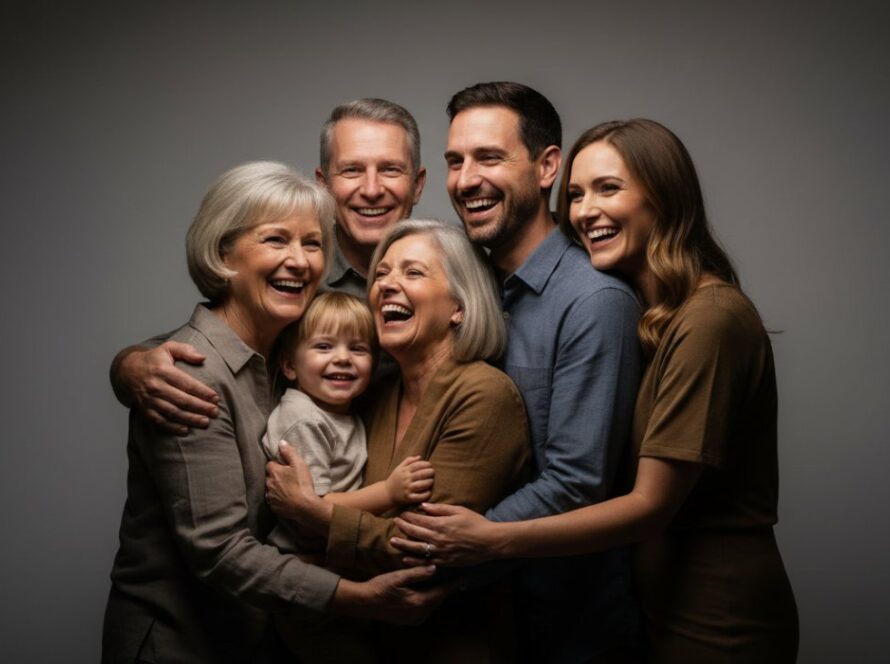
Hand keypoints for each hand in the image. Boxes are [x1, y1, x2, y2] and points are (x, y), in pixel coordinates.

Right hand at [117, 342, 217, 434]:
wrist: (127, 371)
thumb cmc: (154, 359)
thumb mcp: (168, 348)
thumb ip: (186, 350)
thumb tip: (202, 358)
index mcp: (163, 371)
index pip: (187, 383)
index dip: (203, 392)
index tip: (216, 398)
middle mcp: (155, 386)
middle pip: (181, 400)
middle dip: (200, 407)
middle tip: (215, 412)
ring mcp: (149, 399)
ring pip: (172, 412)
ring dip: (190, 419)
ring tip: (205, 422)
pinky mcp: (144, 410)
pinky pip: (159, 421)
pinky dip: (172, 427)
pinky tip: (186, 430)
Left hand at [265, 442, 331, 532]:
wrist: (304, 507)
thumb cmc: (302, 484)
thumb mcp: (299, 464)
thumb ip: (289, 452)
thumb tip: (281, 443)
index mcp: (273, 472)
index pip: (270, 464)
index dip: (278, 465)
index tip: (286, 467)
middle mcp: (268, 484)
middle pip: (269, 476)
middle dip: (276, 476)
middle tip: (288, 478)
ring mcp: (270, 496)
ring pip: (270, 488)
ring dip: (276, 488)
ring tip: (288, 489)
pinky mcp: (273, 507)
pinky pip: (273, 500)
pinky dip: (278, 498)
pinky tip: (287, 498)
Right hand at [330, 565, 448, 624]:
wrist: (363, 603)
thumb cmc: (379, 587)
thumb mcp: (398, 577)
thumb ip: (417, 573)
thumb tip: (435, 568)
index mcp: (419, 602)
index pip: (442, 591)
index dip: (454, 583)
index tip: (465, 576)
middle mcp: (419, 613)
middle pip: (439, 599)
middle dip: (447, 587)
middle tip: (455, 575)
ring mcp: (414, 618)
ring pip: (432, 604)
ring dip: (437, 593)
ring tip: (444, 581)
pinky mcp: (408, 620)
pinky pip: (425, 608)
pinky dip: (429, 599)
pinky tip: (427, 590)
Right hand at [385, 456, 434, 504]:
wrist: (386, 493)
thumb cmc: (395, 479)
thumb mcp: (399, 468)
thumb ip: (408, 461)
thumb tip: (420, 457)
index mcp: (404, 471)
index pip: (416, 465)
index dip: (425, 464)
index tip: (430, 465)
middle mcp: (406, 479)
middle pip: (420, 474)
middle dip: (429, 472)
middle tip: (433, 472)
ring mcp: (407, 489)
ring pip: (420, 485)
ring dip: (428, 482)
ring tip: (432, 481)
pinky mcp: (408, 498)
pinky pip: (419, 497)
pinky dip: (425, 494)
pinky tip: (429, 492)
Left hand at [391, 503, 498, 566]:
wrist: (490, 542)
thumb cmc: (476, 523)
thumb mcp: (459, 510)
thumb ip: (440, 509)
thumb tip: (423, 506)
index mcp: (441, 524)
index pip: (419, 519)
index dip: (408, 516)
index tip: (400, 513)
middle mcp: (438, 538)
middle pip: (415, 532)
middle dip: (403, 527)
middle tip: (394, 523)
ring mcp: (441, 551)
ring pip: (416, 548)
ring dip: (403, 544)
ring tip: (393, 541)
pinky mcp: (445, 561)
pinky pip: (426, 562)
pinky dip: (414, 560)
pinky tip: (406, 558)